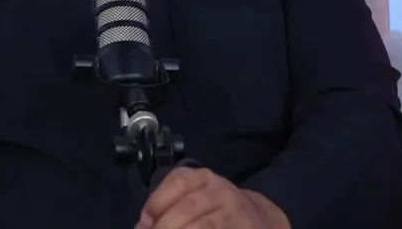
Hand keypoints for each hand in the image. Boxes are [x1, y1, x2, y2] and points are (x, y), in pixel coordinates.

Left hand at [137, 166, 290, 228]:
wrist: (259, 220)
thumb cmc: (214, 210)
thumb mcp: (194, 199)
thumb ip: (167, 209)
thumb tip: (141, 226)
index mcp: (203, 178)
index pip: (178, 182)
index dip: (156, 203)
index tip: (144, 224)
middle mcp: (221, 191)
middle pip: (188, 207)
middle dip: (165, 227)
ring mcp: (236, 212)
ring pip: (204, 226)